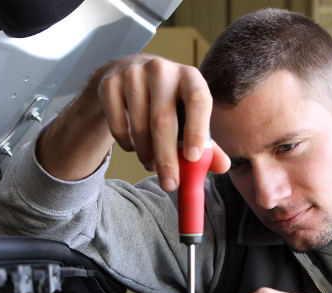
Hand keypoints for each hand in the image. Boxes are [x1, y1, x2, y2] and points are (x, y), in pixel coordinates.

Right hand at [96, 54, 229, 189]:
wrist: (128, 78)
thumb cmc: (168, 103)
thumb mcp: (189, 117)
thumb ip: (207, 143)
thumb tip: (223, 166)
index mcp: (189, 76)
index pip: (198, 99)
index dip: (196, 130)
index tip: (192, 159)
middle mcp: (161, 70)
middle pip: (163, 120)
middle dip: (167, 158)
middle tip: (170, 184)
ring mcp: (132, 73)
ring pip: (139, 126)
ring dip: (146, 154)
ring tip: (151, 165)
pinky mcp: (109, 84)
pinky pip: (118, 125)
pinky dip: (127, 144)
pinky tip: (134, 147)